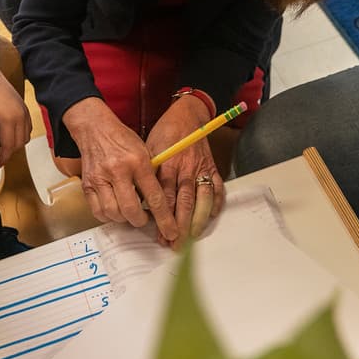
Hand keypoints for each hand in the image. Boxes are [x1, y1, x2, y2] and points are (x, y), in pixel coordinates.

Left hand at [0, 70, 31, 167]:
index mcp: (8, 120)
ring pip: (26, 136)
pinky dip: (21, 134)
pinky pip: (28, 127)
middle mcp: (20, 116)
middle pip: (19, 143)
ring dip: (16, 144)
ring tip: (2, 144)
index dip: (4, 158)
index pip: (9, 146)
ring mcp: (24, 111)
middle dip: (9, 152)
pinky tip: (9, 134)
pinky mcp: (25, 107)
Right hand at [64, 98, 172, 237]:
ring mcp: (99, 179)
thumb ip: (152, 177)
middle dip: (141, 221)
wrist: (95, 129)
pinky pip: (98, 212)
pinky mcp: (87, 186)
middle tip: (145, 218)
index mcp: (137, 162)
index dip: (164, 219)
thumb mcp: (145, 153)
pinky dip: (109, 216)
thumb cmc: (123, 141)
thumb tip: (161, 204)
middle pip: (130, 210)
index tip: (171, 231)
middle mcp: (117, 171)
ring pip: (113, 214)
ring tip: (131, 212)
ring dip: (125, 219)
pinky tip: (116, 208)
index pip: (154, 197)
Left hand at [147, 95, 224, 247]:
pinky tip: (209, 219)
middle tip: (175, 244)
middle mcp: (186, 168)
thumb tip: (141, 201)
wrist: (187, 114)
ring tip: (191, 238)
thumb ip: (149, 175)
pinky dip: (214, 205)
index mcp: (167, 163)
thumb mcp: (150, 149)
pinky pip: (217, 190)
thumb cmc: (165, 132)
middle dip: (180, 227)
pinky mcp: (212, 167)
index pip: (165, 198)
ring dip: (197, 221)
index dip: (163, 219)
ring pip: (202, 200)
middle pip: (184, 203)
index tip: (160, 235)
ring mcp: (201, 168)